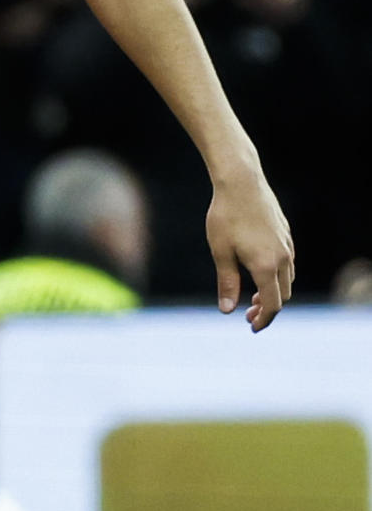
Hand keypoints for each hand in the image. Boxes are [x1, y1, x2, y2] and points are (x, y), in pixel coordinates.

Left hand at [206, 164, 293, 330]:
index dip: (264, 320)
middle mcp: (282, 258)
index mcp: (266, 265)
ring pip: (287, 280)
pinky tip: (260, 273)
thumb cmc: (226, 216)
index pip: (272, 304)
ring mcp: (287, 245)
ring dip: (273, 293)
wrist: (241, 182)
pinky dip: (277, 277)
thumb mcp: (221, 252)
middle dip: (267, 309)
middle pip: (283, 295)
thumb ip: (227, 283)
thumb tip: (227, 311)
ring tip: (252, 298)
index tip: (251, 328)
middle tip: (247, 316)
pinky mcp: (286, 235)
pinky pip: (288, 264)